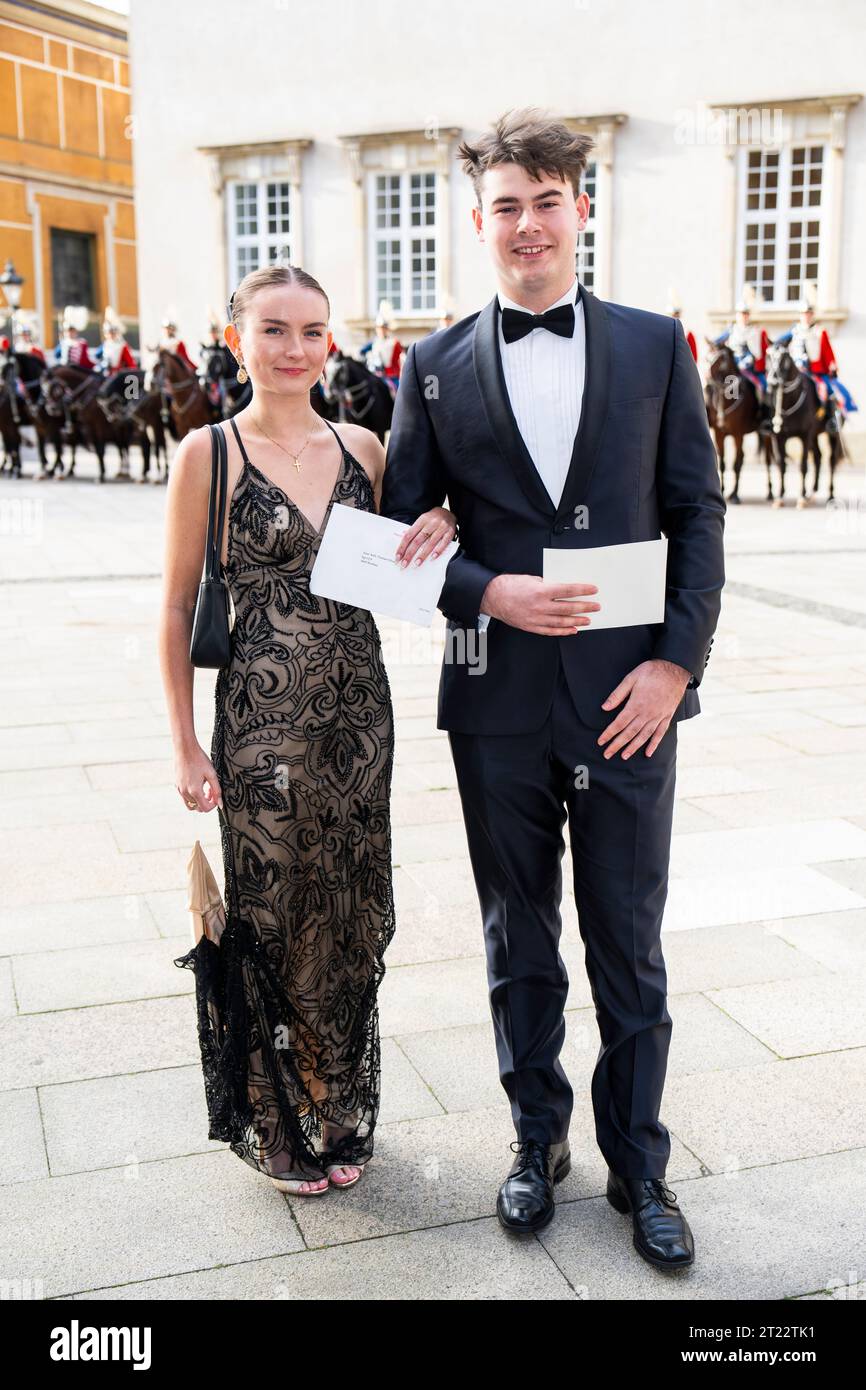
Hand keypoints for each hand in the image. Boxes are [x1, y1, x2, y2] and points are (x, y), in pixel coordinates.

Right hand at [175, 744, 222, 811]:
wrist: (185, 749)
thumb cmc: (199, 759)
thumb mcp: (212, 774)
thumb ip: (217, 790)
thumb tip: (220, 803)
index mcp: (195, 791)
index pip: (205, 808)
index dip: (213, 805)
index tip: (216, 796)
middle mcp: (185, 793)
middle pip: (197, 808)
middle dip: (206, 802)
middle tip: (210, 790)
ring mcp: (179, 789)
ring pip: (190, 804)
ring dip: (198, 800)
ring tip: (204, 787)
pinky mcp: (177, 785)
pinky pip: (185, 797)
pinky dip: (192, 795)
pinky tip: (197, 783)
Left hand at [395, 507, 457, 567]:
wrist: (448, 513)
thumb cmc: (432, 519)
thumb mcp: (422, 521)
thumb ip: (414, 531)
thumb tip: (404, 546)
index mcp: (422, 520)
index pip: (409, 535)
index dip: (402, 546)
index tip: (398, 557)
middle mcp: (431, 523)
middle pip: (418, 540)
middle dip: (410, 553)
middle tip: (404, 563)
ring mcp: (441, 527)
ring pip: (431, 542)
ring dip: (423, 554)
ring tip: (417, 563)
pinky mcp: (450, 532)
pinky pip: (444, 542)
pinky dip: (438, 550)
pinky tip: (433, 557)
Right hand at [480, 574, 599, 635]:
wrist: (493, 597)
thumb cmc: (510, 586)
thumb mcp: (531, 579)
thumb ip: (548, 584)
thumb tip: (563, 589)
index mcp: (541, 591)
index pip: (568, 590)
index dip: (582, 590)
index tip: (593, 590)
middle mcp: (540, 606)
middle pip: (568, 608)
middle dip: (584, 607)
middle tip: (596, 607)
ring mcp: (536, 618)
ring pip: (561, 622)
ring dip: (577, 621)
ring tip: (588, 620)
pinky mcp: (531, 626)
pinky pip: (550, 631)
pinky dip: (563, 631)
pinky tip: (573, 630)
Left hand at [597, 659, 690, 759]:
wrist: (675, 669)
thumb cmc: (651, 671)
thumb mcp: (631, 678)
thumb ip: (617, 694)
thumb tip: (604, 708)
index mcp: (636, 704)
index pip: (619, 723)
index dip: (609, 734)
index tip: (601, 742)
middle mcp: (647, 714)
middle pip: (629, 733)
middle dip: (617, 745)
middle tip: (607, 754)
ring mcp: (658, 716)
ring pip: (643, 736)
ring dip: (633, 747)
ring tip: (624, 756)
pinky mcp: (667, 716)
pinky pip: (660, 733)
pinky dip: (654, 744)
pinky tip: (648, 752)